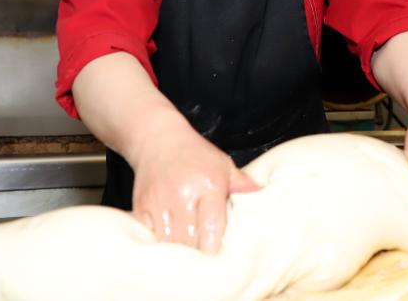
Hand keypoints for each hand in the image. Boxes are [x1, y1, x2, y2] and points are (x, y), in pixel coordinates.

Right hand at [129, 125, 259, 254]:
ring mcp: (158, 202)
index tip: (223, 263)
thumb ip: (244, 186)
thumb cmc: (196, 156)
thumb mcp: (223, 165)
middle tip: (208, 268)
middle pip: (190, 241)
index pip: (213, 228)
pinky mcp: (141, 208)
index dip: (217, 250)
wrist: (158, 139)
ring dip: (179, 254)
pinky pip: (150, 238)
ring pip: (169, 244)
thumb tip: (266, 199)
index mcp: (208, 185)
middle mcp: (182, 194)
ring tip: (190, 260)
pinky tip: (171, 249)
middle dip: (199, 256)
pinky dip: (161, 246)